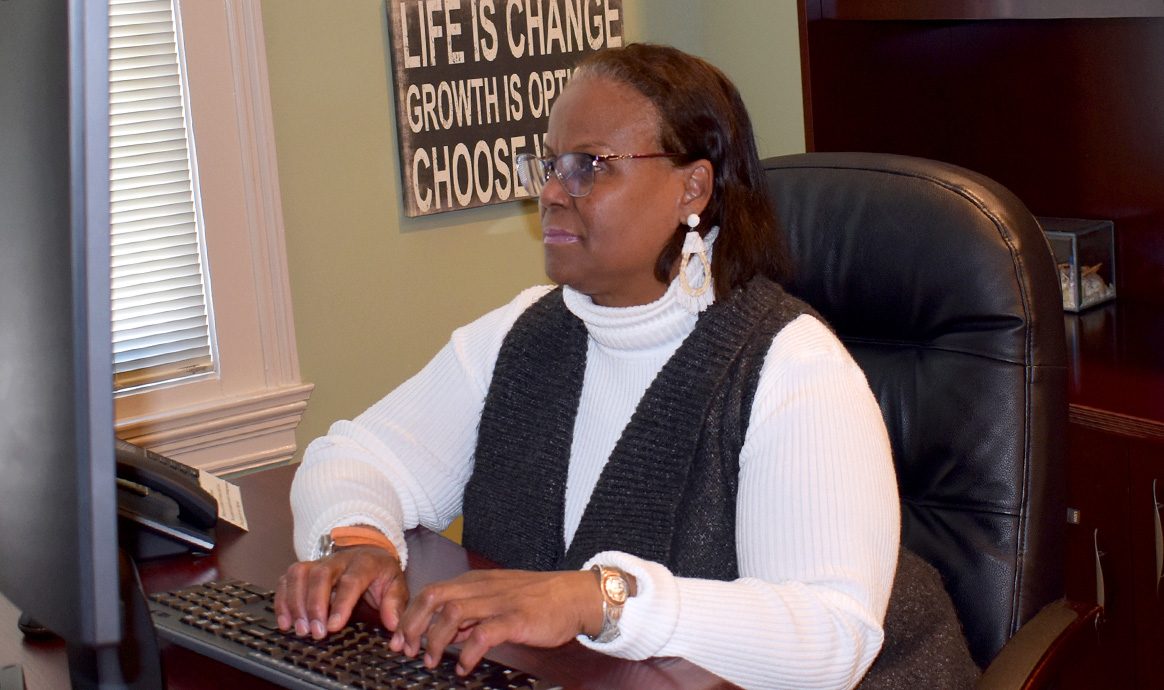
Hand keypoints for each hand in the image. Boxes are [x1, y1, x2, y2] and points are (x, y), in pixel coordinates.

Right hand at [273, 545, 407, 639]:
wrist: (370, 552)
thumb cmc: (381, 573)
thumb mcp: (396, 585)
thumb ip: (395, 603)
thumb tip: (393, 624)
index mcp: (365, 562)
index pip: (351, 581)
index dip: (341, 604)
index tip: (334, 626)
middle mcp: (339, 559)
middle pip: (321, 574)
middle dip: (315, 605)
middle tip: (315, 632)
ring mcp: (320, 562)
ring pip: (300, 573)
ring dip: (296, 603)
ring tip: (300, 629)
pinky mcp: (306, 568)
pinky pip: (288, 579)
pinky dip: (283, 600)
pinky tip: (286, 622)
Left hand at [390, 569, 602, 674]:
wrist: (575, 595)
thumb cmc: (539, 599)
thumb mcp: (499, 600)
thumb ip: (473, 614)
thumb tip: (450, 633)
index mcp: (476, 582)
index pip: (431, 591)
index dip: (410, 615)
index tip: (400, 638)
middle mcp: (483, 588)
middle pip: (433, 598)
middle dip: (413, 625)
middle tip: (407, 649)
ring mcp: (499, 602)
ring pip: (453, 613)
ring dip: (435, 639)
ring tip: (431, 660)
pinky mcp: (516, 618)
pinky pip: (484, 634)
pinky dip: (468, 652)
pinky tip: (464, 667)